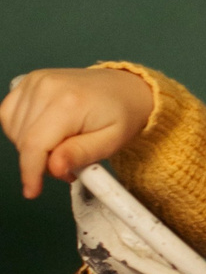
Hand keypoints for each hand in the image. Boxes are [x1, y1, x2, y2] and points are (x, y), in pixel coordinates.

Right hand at [1, 67, 154, 199]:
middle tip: (69, 163)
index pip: (35, 144)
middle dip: (41, 162)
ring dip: (32, 147)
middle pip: (24, 141)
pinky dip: (22, 131)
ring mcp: (36, 81)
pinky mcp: (29, 82)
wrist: (125, 87)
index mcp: (69, 102)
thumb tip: (54, 168)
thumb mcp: (111, 142)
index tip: (32, 191)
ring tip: (63, 145)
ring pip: (14, 131)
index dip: (30, 172)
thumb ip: (80, 154)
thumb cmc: (122, 114)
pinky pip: (10, 115)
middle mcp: (47, 87)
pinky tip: (46, 132)